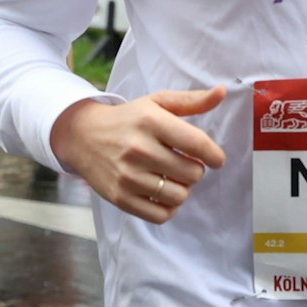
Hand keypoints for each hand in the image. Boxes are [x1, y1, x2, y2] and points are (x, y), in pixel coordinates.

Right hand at [50, 87, 228, 223]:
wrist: (83, 135)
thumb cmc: (128, 119)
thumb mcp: (157, 102)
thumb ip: (192, 101)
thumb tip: (223, 91)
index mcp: (151, 121)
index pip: (197, 144)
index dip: (215, 155)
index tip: (216, 159)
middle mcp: (139, 148)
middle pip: (192, 173)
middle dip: (195, 170)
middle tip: (185, 163)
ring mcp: (128, 175)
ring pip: (179, 196)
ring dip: (183, 189)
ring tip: (173, 177)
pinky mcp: (120, 197)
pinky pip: (160, 215)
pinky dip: (169, 208)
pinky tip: (163, 193)